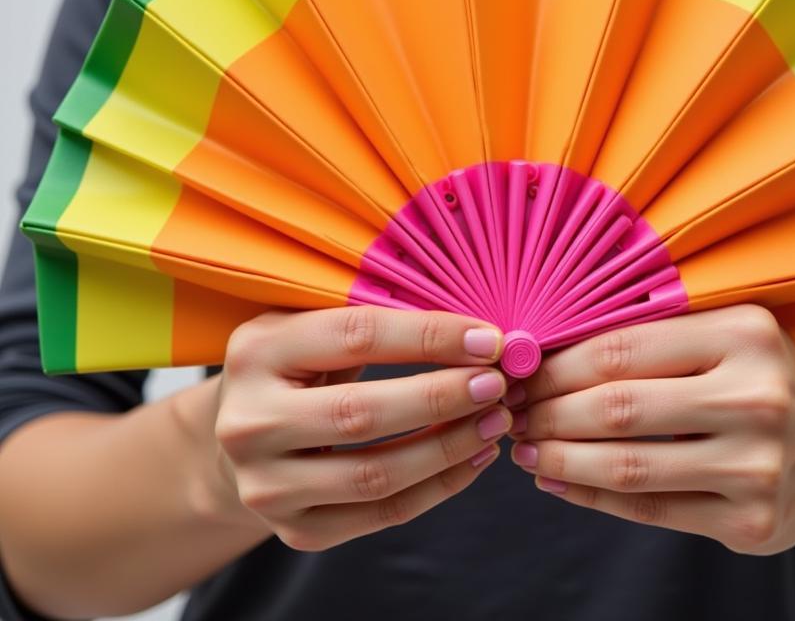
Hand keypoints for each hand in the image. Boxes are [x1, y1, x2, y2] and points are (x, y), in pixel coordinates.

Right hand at [209, 306, 511, 550]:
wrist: (247, 433)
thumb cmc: (300, 363)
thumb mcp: (316, 322)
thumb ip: (379, 313)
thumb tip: (475, 323)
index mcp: (258, 351)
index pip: (357, 337)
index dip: (430, 337)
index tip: (490, 339)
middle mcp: (250, 422)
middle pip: (363, 414)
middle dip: (444, 396)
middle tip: (499, 383)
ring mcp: (267, 485)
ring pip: (376, 475)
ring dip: (449, 446)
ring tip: (497, 419)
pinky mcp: (295, 531)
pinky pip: (382, 514)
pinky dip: (439, 486)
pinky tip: (474, 456)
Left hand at [503, 303, 794, 553]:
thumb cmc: (761, 380)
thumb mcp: (725, 336)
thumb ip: (652, 334)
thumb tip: (543, 350)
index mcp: (745, 333)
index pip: (622, 347)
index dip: (556, 364)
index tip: (518, 371)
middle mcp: (757, 397)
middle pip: (618, 408)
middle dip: (548, 412)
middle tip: (511, 413)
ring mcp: (759, 467)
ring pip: (628, 466)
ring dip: (560, 460)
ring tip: (525, 449)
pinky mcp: (753, 524)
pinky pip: (651, 511)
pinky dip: (592, 497)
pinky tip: (560, 482)